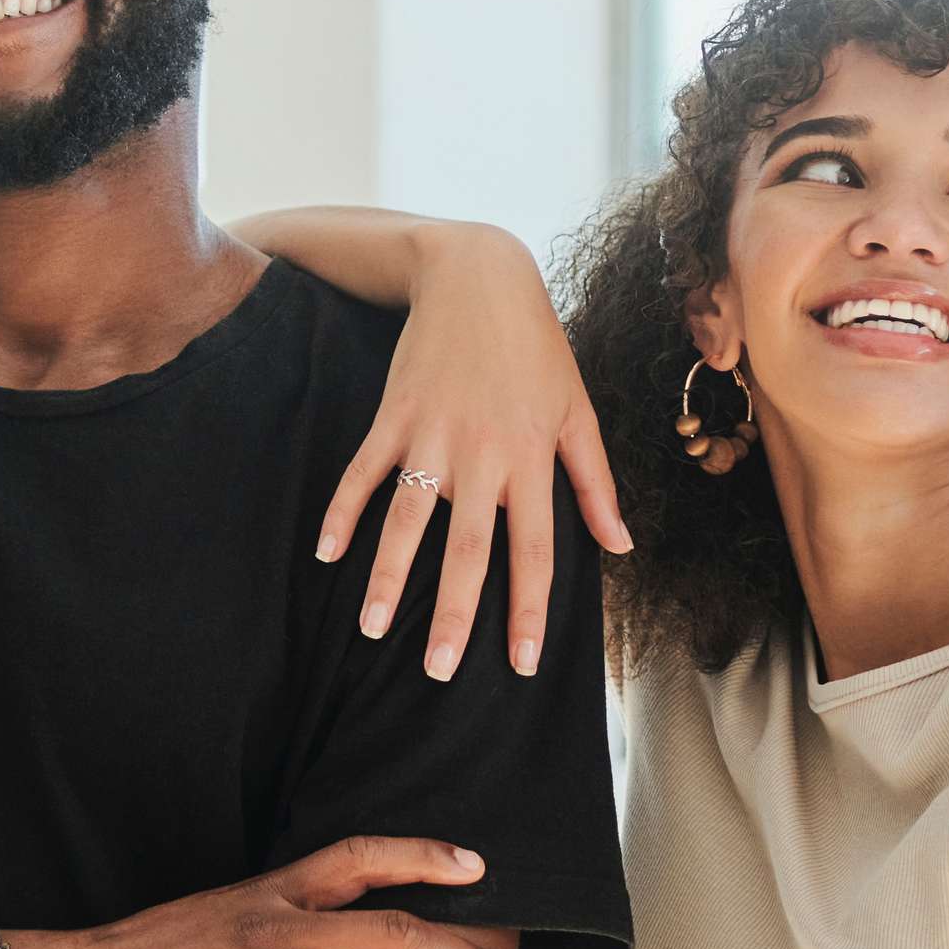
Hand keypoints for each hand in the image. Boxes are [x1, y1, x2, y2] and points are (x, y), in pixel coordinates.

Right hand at [313, 223, 627, 681]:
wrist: (480, 276)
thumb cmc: (536, 350)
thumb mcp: (579, 411)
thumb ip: (596, 484)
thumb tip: (620, 547)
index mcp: (534, 459)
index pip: (535, 551)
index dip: (528, 611)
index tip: (521, 664)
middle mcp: (484, 455)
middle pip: (467, 550)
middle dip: (453, 614)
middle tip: (438, 672)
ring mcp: (434, 435)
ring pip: (408, 520)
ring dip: (387, 577)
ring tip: (370, 629)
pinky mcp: (394, 414)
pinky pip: (364, 472)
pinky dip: (344, 512)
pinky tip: (328, 554)